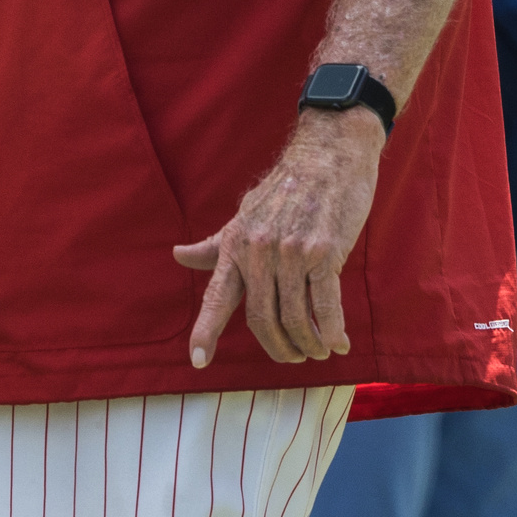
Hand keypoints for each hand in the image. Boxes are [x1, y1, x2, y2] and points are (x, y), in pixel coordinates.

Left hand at [174, 109, 381, 365]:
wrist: (328, 156)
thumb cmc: (287, 189)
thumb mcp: (244, 216)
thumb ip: (215, 246)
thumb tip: (177, 256)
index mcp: (236, 245)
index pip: (217, 296)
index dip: (206, 329)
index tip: (197, 360)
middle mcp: (258, 252)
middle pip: (262, 320)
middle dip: (279, 348)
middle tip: (293, 358)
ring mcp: (291, 253)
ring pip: (295, 318)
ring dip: (308, 344)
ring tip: (317, 350)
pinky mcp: (324, 252)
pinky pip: (325, 306)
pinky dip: (332, 331)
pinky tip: (339, 344)